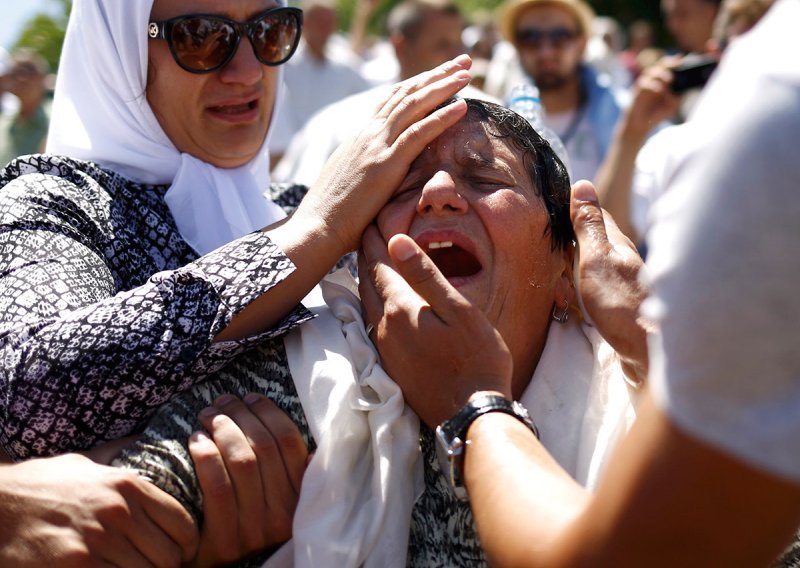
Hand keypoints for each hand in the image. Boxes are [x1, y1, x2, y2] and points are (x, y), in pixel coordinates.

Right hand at [0, 453, 197, 566]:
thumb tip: (148, 440)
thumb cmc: (43, 484)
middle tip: (158, 566)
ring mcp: (97, 540)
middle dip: (168, 566)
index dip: (188, 544)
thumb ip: (122, 457)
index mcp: (128, 485)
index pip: (183, 522)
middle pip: (169, 555)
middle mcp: (118, 511)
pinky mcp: (77, 565)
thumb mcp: (88, 462)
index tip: (183, 551)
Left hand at [187, 394, 307, 566]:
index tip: (250, 397)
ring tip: (207, 416)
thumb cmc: (244, 514)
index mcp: (301, 497)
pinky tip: (196, 441)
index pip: (289, 441)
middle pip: (264, 447)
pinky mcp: (225, 542)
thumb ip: (288, 468)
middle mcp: (284, 515)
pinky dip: (206, 457)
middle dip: (241, 415)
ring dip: (222, 430)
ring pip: (242, 463)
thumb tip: (297, 435)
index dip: (269, 412)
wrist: (210, 564)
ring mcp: (256, 531)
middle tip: (222, 402)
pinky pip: (218, 488)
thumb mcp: (276, 493)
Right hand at [291, 55, 472, 254]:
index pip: (393, 98)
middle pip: (407, 92)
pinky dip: (442, 118)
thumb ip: (370, 166)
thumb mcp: (354, 180)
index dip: (419, 82)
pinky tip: (462, 107)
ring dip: (444, 86)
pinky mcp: (385, 164)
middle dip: (437, 73)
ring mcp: (376, 146)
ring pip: (414, 105)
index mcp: (362, 135)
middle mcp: (369, 133)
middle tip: (462, 59)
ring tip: (467, 73)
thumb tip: (385, 169)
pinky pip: (418, 134)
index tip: (442, 72)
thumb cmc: (335, 214)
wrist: (318, 227)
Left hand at [359, 225, 511, 427]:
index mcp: (401, 308)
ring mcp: (385, 348)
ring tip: (369, 262)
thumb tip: (395, 241)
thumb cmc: (477, 360)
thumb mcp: (459, 311)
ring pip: (366, 304)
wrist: (471, 414)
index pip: (379, 265)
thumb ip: (426, 275)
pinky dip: (371, 303)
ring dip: (366, 280)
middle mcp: (385, 327)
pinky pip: (372, 323)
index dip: (375, 241)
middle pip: (367, 283)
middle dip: (366, 256)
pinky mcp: (390, 364)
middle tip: (366, 234)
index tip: (372, 221)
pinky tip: (378, 302)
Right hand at [571, 180, 651, 384]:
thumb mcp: (596, 259)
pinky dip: (578, 296)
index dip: (571, 215)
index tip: (550, 223)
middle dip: (566, 253)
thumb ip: (587, 226)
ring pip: (588, 269)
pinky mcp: (619, 305)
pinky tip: (574, 307)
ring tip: (562, 295)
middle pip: (588, 244)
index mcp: (616, 242)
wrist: (647, 349)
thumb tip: (582, 184)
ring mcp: (622, 282)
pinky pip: (591, 292)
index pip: (593, 215)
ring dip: (570, 278)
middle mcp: (622, 258)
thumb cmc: (620, 303)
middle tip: (555, 272)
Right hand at [620, 56, 681, 140]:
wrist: (642, 124)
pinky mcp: (637, 91)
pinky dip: (653, 85)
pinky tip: (660, 90)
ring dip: (661, 74)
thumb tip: (678, 88)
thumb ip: (677, 95)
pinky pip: (645, 84)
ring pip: (652, 71)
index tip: (684, 59)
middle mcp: (654, 79)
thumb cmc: (657, 113)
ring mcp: (645, 84)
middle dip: (670, 63)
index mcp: (663, 80)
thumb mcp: (672, 104)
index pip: (670, 65)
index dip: (676, 61)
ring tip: (670, 79)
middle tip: (678, 64)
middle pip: (661, 64)